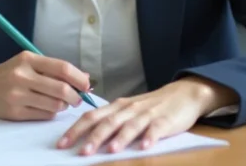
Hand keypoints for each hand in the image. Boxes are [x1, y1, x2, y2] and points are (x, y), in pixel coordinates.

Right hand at [0, 51, 90, 120]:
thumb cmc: (11, 72)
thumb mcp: (30, 63)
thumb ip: (55, 69)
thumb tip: (85, 78)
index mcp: (28, 59)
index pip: (62, 68)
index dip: (79, 78)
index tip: (86, 85)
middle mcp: (22, 76)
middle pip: (61, 89)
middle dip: (76, 96)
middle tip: (77, 98)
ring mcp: (18, 95)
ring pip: (55, 105)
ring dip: (65, 106)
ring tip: (62, 102)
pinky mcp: (15, 112)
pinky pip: (44, 115)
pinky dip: (52, 112)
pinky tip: (48, 107)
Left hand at [57, 76, 236, 155]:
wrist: (184, 94)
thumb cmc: (152, 106)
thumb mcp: (128, 110)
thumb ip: (110, 121)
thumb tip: (85, 137)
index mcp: (118, 106)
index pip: (92, 116)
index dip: (76, 129)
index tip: (61, 143)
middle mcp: (129, 109)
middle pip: (108, 122)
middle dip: (93, 137)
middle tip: (80, 152)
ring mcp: (148, 114)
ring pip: (131, 125)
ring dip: (120, 138)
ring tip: (111, 151)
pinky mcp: (166, 120)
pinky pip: (157, 129)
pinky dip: (151, 137)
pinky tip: (145, 146)